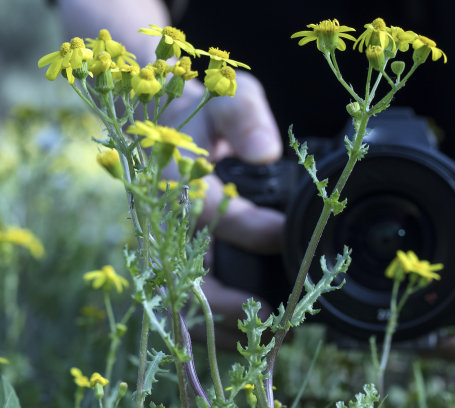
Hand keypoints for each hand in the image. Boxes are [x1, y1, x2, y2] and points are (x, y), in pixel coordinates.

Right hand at [57, 0, 281, 345]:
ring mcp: (158, 235)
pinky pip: (179, 290)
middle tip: (269, 314)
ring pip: (176, 291)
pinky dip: (205, 315)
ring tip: (259, 334)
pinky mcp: (164, 247)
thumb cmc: (201, 105)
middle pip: (180, 268)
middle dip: (222, 299)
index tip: (283, 233)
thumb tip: (266, 154)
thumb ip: (244, 117)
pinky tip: (239, 327)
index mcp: (171, 174)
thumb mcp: (226, 94)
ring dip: (213, 319)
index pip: (206, 211)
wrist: (161, 114)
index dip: (248, 228)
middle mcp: (159, 213)